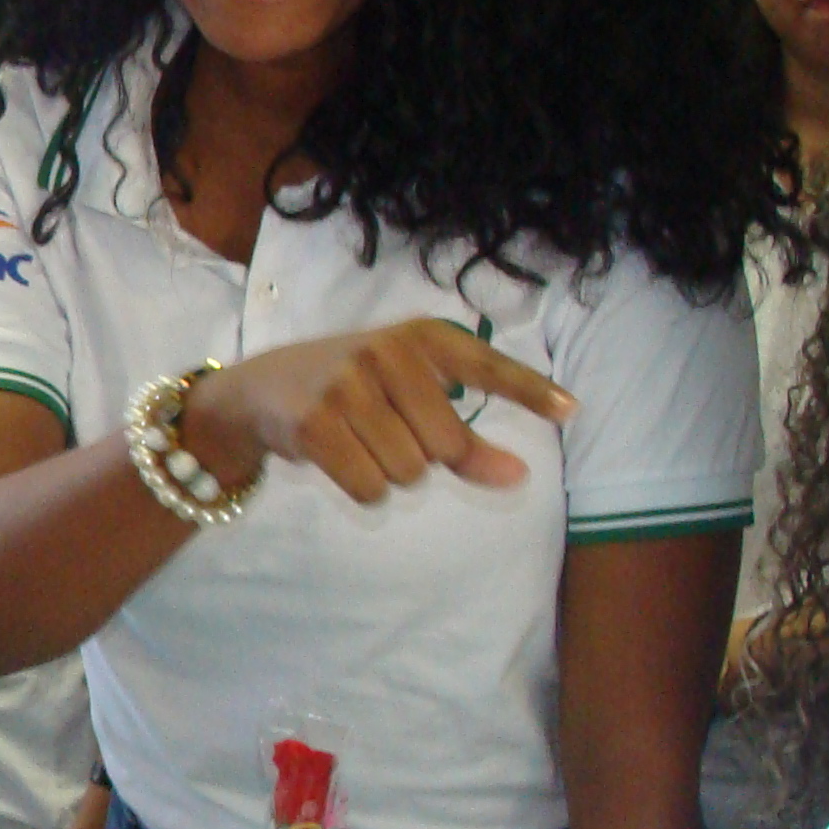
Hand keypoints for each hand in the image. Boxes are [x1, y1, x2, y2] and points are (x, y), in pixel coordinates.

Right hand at [184, 320, 573, 505]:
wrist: (257, 392)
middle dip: (422, 458)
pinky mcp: (316, 424)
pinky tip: (339, 460)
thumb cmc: (348, 392)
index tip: (571, 410)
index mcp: (418, 338)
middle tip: (385, 434)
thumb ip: (467, 439)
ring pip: (408, 473)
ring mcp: (347, 386)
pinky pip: (370, 489)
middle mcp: (386, 353)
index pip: (485, 365)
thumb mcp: (407, 399)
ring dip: (388, 475)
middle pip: (444, 447)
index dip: (529, 390)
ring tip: (357, 443)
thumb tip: (521, 478)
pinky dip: (362, 490)